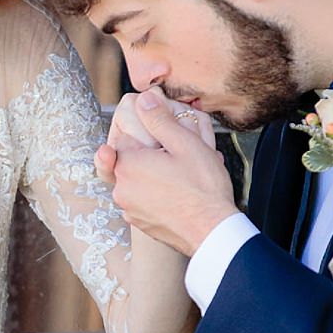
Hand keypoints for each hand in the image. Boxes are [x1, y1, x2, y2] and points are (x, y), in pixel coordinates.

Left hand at [94, 88, 234, 253]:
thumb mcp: (185, 144)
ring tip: (184, 180)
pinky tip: (181, 196)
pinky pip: (145, 201)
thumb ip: (159, 119)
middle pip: (132, 160)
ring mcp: (129, 208)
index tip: (170, 144)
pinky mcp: (141, 223)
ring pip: (139, 181)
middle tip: (181, 163)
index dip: (151, 138)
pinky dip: (158, 196)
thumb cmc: (202, 188)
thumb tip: (143, 100)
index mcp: (127, 164)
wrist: (211, 232)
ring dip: (155, 177)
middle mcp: (121, 187)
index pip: (128, 137)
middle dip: (152, 158)